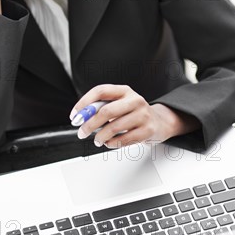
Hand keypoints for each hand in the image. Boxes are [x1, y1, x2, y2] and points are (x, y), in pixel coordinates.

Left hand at [69, 84, 189, 148]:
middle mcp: (135, 100)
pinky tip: (109, 143)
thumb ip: (102, 106)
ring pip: (114, 127)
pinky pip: (124, 139)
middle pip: (106, 111)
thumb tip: (81, 116)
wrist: (159, 122)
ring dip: (100, 136)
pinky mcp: (147, 130)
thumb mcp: (120, 103)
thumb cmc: (133, 113)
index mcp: (124, 90)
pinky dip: (112, 143)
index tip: (75, 116)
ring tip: (96, 140)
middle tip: (82, 132)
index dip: (84, 103)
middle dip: (89, 124)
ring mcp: (143, 115)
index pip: (100, 91)